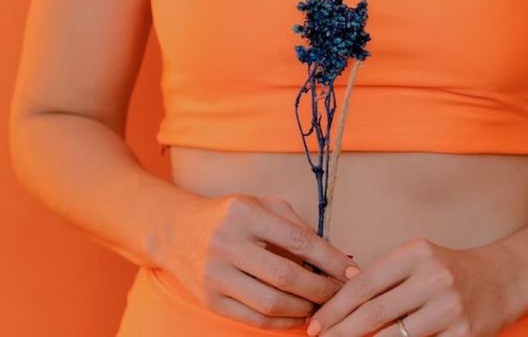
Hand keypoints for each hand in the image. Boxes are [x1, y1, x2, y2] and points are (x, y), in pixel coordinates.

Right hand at [152, 193, 360, 329]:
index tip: (352, 271)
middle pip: (286, 276)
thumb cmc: (230, 216)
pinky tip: (299, 316)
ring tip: (321, 305)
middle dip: (321, 290)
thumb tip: (333, 255)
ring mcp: (215, 274)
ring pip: (271, 303)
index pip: (298, 240)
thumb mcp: (261, 204)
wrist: (176, 231)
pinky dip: (282, 323)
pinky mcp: (209, 299)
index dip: (330, 260)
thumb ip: (295, 224)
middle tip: (341, 294)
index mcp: (245, 214)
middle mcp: (227, 243)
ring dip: (304, 309)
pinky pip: (253, 318)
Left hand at [306, 238, 527, 336]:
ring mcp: (450, 309)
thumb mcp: (418, 259)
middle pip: (374, 313)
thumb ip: (383, 275)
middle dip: (340, 332)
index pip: (364, 283)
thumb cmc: (450, 270)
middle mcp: (434, 278)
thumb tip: (339, 290)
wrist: (506, 279)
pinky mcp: (464, 335)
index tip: (314, 324)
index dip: (334, 307)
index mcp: (416, 254)